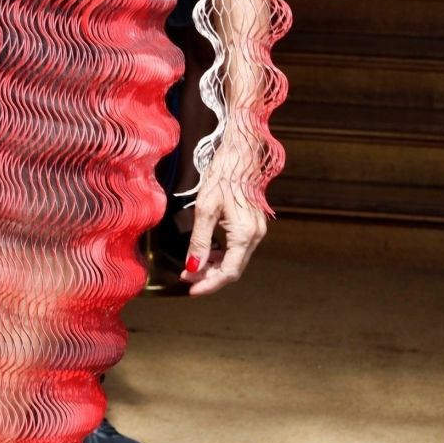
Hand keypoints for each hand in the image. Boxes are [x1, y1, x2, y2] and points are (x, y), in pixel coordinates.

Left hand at [180, 156, 268, 295]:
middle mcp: (255, 235)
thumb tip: (193, 268)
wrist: (240, 153)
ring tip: (193, 266)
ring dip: (215, 267)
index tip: (189, 289)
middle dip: (209, 277)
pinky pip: (238, 248)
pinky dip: (222, 255)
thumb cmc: (222, 176)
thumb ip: (199, 242)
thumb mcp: (205, 209)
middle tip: (186, 278)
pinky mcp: (253, 224)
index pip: (228, 272)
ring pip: (236, 260)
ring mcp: (257, 230)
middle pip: (233, 269)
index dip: (208, 284)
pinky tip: (207, 252)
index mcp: (245, 234)